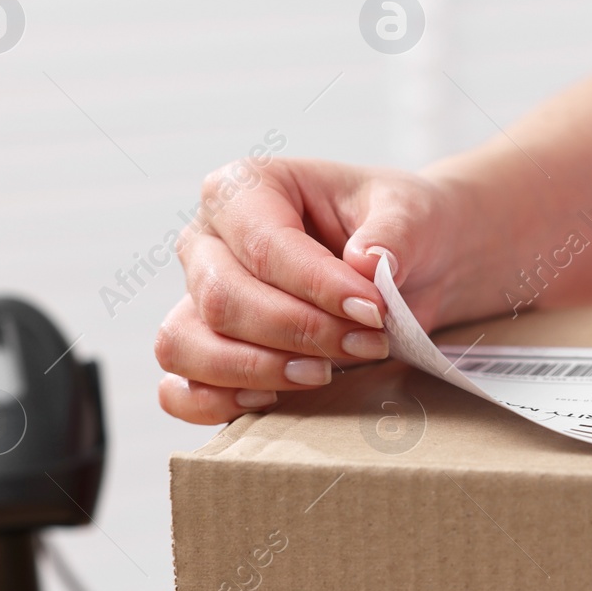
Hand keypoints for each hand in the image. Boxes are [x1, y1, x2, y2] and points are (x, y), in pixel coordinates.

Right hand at [156, 158, 459, 423]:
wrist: (412, 263)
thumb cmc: (399, 226)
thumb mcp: (410, 212)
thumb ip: (394, 232)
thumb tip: (367, 262)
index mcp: (245, 187)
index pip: (264, 245)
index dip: (317, 287)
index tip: (373, 311)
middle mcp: (207, 239)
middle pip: (223, 299)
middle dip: (299, 333)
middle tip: (367, 342)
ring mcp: (197, 295)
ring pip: (187, 344)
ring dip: (259, 370)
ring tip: (326, 372)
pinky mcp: (203, 347)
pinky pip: (179, 390)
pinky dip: (217, 403)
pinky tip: (275, 399)